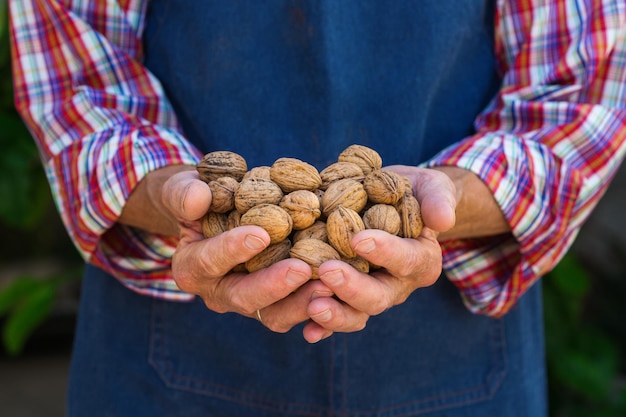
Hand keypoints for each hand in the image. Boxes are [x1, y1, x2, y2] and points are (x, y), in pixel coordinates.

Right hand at [161, 168, 320, 330]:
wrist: (216, 216)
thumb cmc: (201, 197)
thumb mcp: (183, 189)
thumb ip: (184, 193)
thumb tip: (197, 199)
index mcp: (192, 267)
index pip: (209, 261)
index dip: (232, 249)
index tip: (260, 234)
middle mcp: (219, 293)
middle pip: (244, 298)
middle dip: (274, 285)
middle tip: (302, 268)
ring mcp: (250, 303)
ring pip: (275, 315)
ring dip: (302, 303)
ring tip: (330, 286)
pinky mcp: (277, 305)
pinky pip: (298, 315)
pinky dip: (320, 310)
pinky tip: (341, 297)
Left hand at [302, 166, 456, 342]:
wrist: (389, 202)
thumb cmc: (412, 193)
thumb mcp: (432, 187)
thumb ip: (438, 199)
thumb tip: (442, 219)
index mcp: (422, 259)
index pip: (406, 259)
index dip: (384, 252)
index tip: (358, 239)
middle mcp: (398, 285)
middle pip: (378, 296)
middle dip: (353, 287)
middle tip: (326, 271)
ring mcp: (371, 295)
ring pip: (357, 314)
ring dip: (335, 314)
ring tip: (313, 305)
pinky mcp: (347, 299)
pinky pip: (337, 319)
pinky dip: (323, 327)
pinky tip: (308, 331)